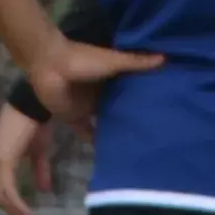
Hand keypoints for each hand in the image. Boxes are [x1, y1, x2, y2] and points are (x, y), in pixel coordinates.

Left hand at [0, 105, 48, 214]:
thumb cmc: (36, 123)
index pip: (2, 187)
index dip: (13, 205)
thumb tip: (44, 190)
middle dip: (15, 213)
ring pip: (2, 195)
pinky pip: (8, 189)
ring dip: (17, 212)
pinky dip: (17, 204)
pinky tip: (28, 213)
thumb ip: (39, 170)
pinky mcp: (3, 160)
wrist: (35, 104)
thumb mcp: (39, 151)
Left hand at [18, 38, 159, 135]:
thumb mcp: (113, 61)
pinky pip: (89, 133)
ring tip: (140, 147)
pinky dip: (98, 142)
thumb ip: (136, 62)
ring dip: (117, 132)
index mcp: (112, 78)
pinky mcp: (76, 118)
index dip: (146, 97)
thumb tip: (165, 59)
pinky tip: (113, 155)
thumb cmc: (82, 59)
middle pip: (120, 108)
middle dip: (134, 118)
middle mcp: (102, 93)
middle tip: (157, 134)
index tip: (166, 108)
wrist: (48, 65)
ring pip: (107, 122)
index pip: (132, 89)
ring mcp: (89, 107)